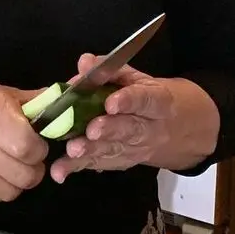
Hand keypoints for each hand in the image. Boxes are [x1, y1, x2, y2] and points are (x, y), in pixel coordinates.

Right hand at [0, 83, 48, 203]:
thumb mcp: (7, 95)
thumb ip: (39, 103)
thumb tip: (70, 104)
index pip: (25, 148)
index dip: (38, 150)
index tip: (36, 143)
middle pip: (21, 176)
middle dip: (32, 170)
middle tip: (28, 159)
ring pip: (7, 192)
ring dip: (16, 183)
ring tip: (13, 167)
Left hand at [50, 54, 220, 182]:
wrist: (174, 128)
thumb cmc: (145, 96)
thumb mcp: (135, 77)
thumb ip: (109, 69)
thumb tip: (84, 62)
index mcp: (158, 102)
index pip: (146, 100)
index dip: (128, 101)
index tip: (110, 103)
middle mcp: (150, 129)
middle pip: (130, 130)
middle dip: (109, 130)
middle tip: (91, 130)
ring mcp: (136, 150)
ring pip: (114, 151)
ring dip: (91, 152)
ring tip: (73, 150)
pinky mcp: (120, 162)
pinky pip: (98, 165)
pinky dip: (76, 168)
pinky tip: (60, 171)